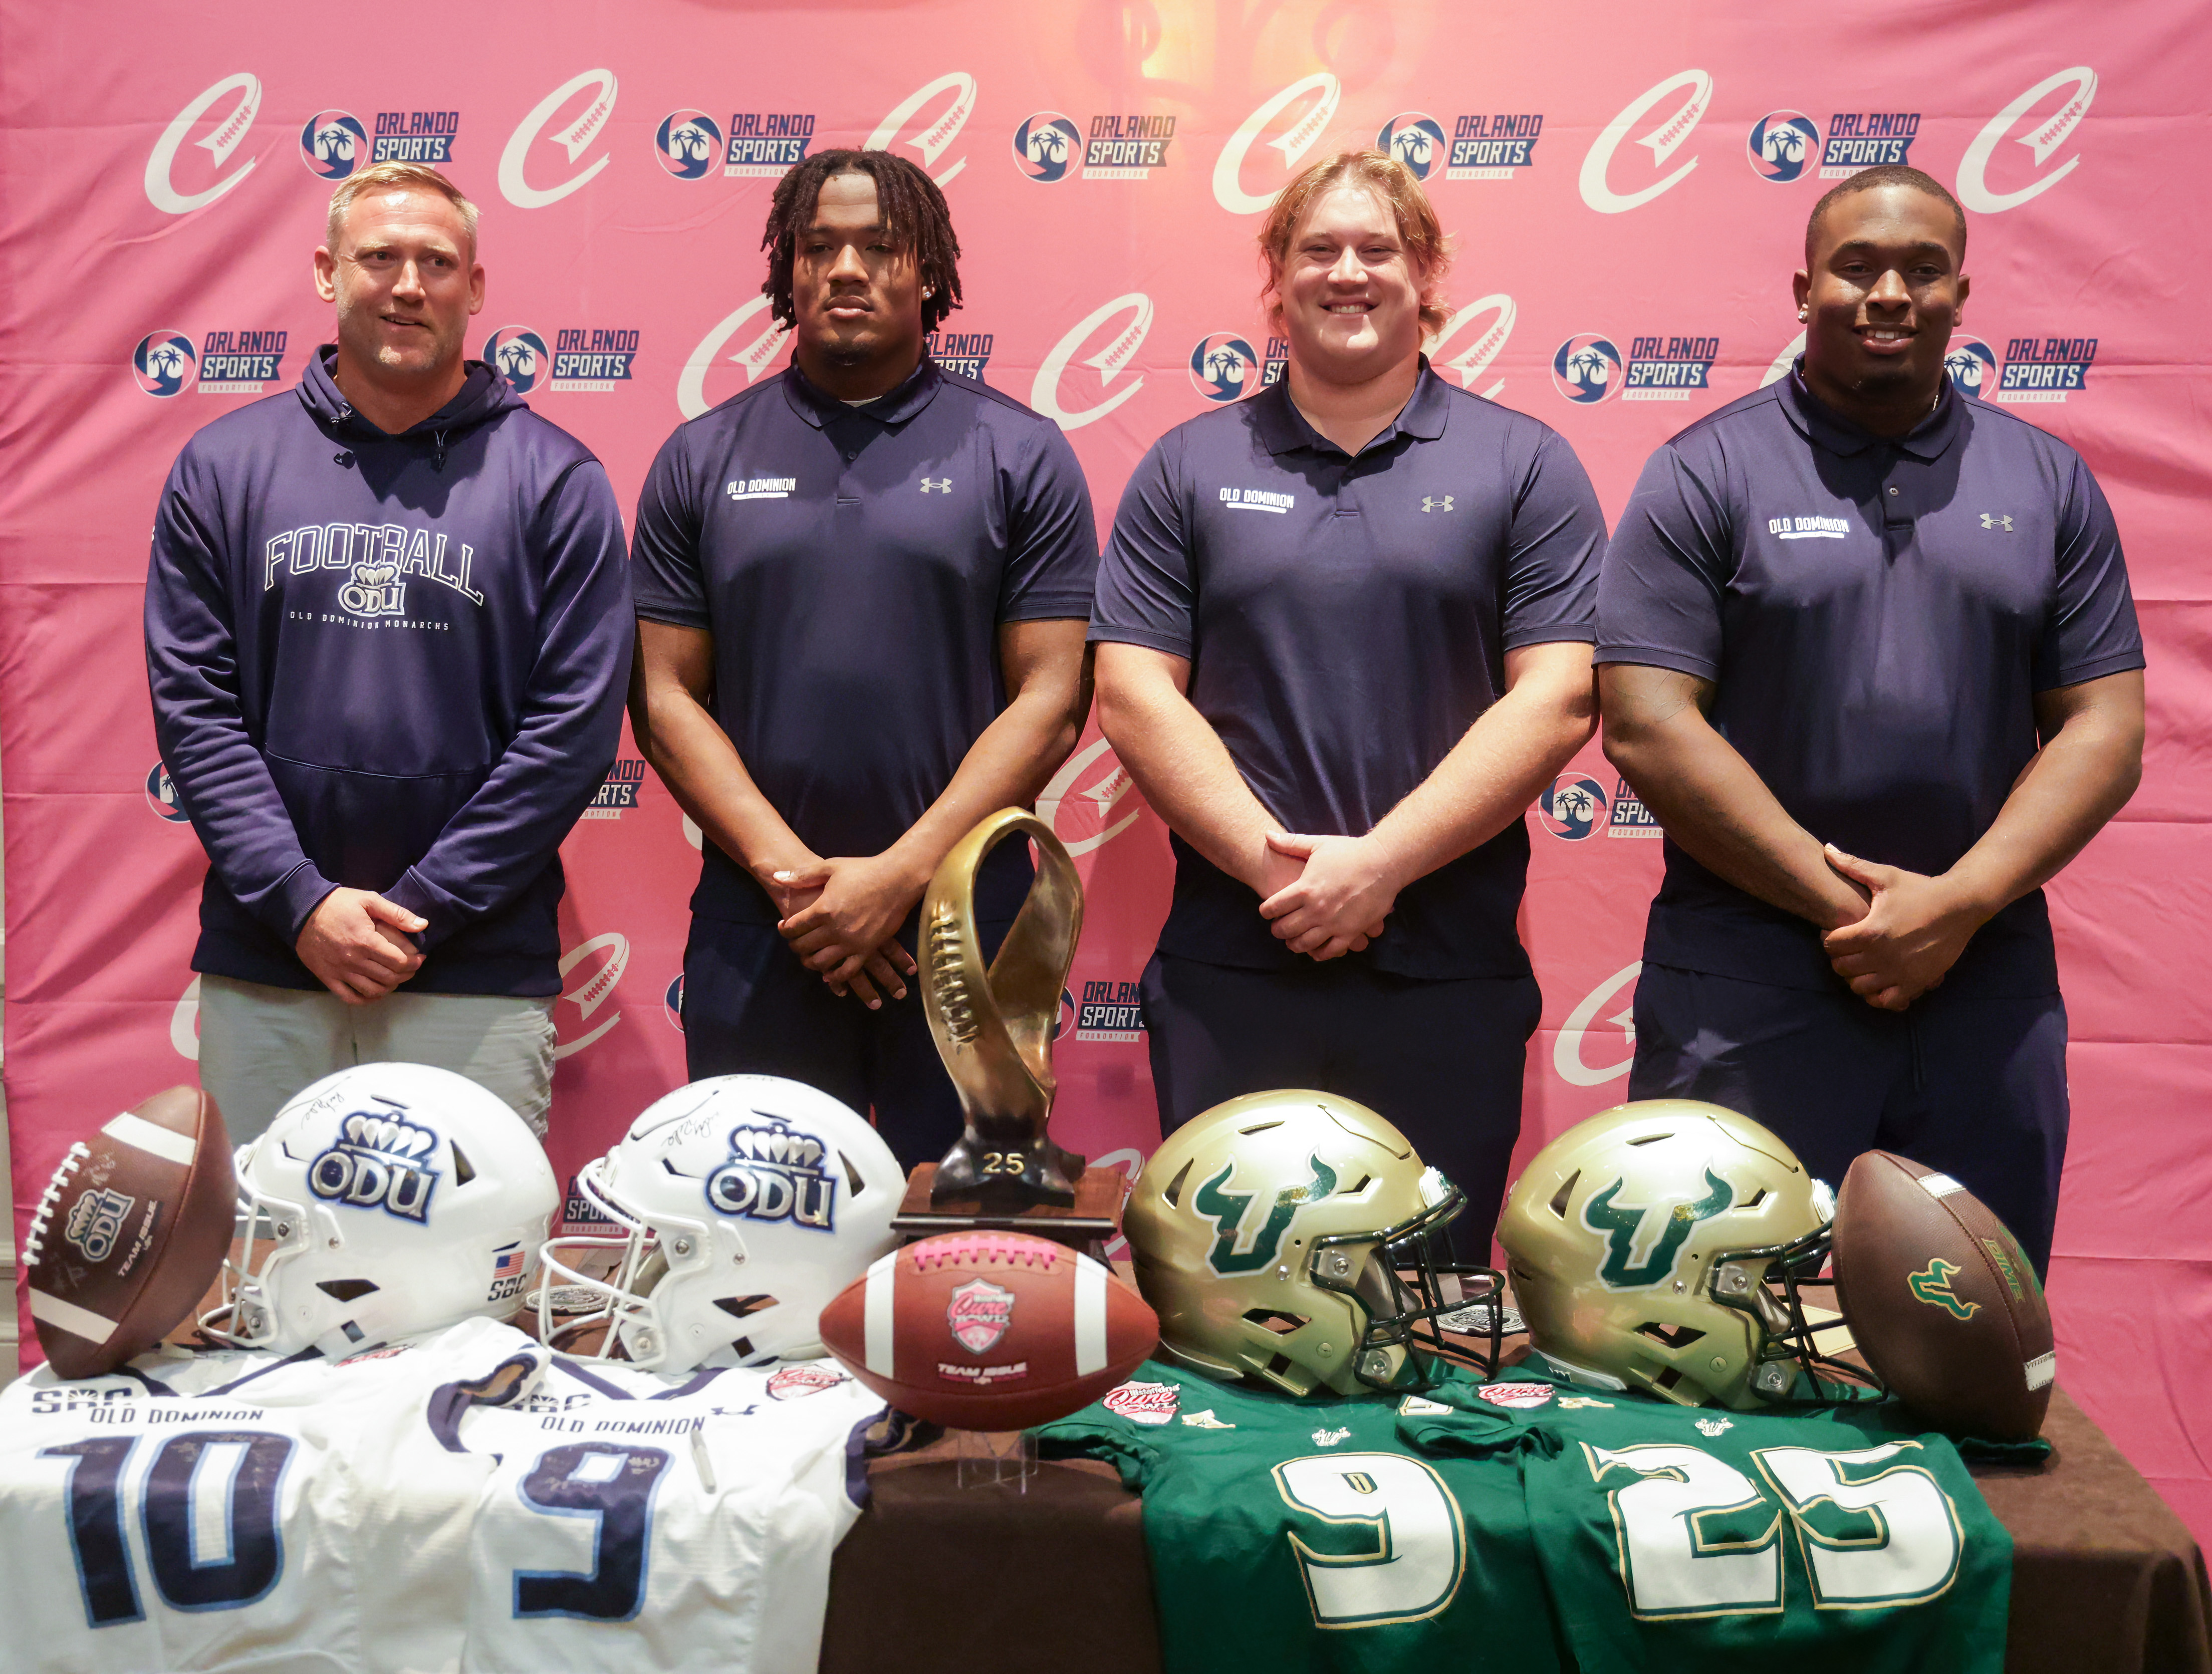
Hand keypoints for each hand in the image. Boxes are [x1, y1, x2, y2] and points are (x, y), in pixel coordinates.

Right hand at [296, 888, 425, 1003]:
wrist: (301, 911)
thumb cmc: (337, 904)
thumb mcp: (369, 900)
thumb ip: (397, 914)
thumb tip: (423, 925)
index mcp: (366, 941)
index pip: (398, 961)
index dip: (414, 963)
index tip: (420, 958)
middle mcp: (353, 960)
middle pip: (388, 977)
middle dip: (406, 975)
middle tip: (411, 968)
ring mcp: (339, 972)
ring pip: (372, 990)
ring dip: (389, 988)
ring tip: (395, 979)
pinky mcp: (327, 978)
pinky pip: (349, 997)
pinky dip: (365, 1000)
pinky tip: (374, 993)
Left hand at [774, 854, 923, 1006]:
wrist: (898, 879)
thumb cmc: (864, 870)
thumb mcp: (830, 867)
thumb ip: (802, 875)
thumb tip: (777, 877)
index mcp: (824, 908)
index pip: (794, 927)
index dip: (785, 929)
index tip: (784, 927)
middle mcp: (835, 929)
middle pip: (804, 946)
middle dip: (795, 946)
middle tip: (795, 942)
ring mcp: (852, 942)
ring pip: (821, 962)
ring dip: (811, 962)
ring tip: (810, 957)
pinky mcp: (868, 949)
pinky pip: (847, 971)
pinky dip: (835, 976)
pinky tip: (829, 973)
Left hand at [1257, 831, 1398, 960]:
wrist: (1383, 863)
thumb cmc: (1350, 852)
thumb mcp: (1318, 844)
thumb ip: (1290, 843)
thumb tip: (1267, 835)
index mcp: (1305, 888)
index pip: (1273, 907)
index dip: (1266, 911)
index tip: (1266, 912)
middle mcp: (1316, 909)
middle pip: (1285, 929)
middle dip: (1277, 930)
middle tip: (1277, 929)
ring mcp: (1333, 923)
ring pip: (1304, 944)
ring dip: (1294, 944)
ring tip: (1292, 941)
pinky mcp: (1350, 932)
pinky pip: (1329, 951)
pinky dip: (1318, 954)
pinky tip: (1314, 950)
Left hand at [1819, 845, 1983, 1010]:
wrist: (1960, 905)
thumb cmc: (1921, 888)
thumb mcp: (1886, 876)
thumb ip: (1853, 866)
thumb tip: (1827, 849)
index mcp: (1870, 931)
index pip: (1831, 945)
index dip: (1829, 938)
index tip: (1838, 931)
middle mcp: (1882, 956)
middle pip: (1841, 968)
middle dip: (1840, 958)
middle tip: (1849, 948)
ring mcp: (1899, 973)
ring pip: (1860, 988)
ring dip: (1856, 977)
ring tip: (1863, 964)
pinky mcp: (1916, 983)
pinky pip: (1887, 1001)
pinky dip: (1878, 995)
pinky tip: (1880, 981)